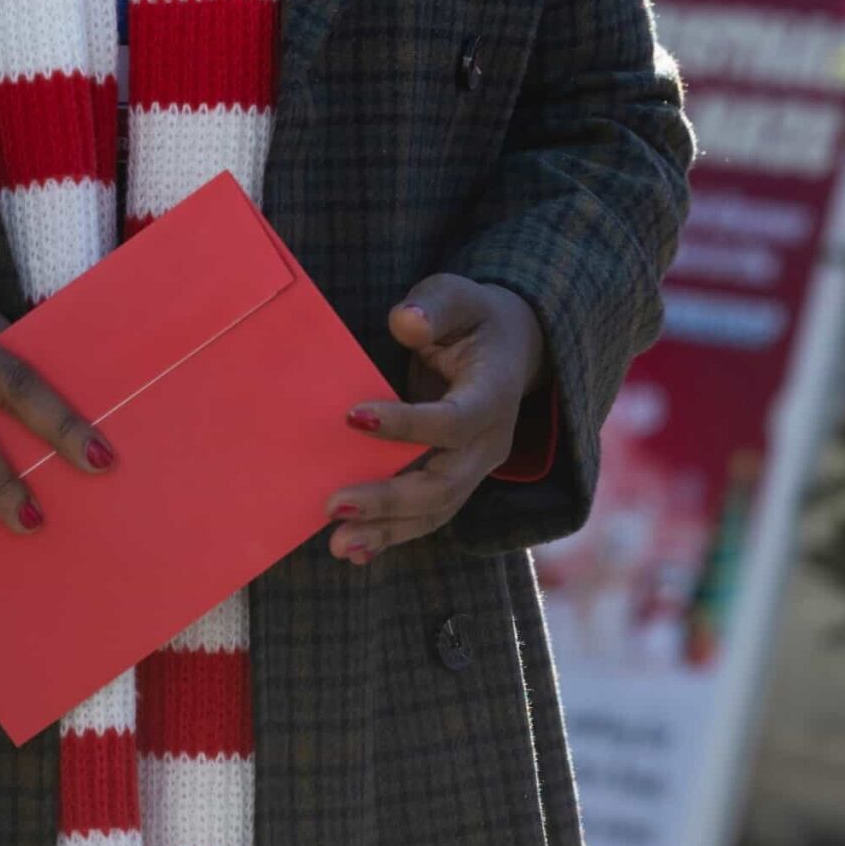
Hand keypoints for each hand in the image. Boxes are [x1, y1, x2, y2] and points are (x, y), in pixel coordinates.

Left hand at [324, 275, 546, 565]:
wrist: (509, 349)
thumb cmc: (472, 319)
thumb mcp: (456, 296)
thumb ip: (434, 306)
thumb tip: (406, 322)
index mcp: (493, 395)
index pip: (454, 421)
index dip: (408, 424)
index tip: (352, 414)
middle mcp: (489, 443)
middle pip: (445, 483)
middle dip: (390, 498)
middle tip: (334, 503)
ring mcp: (474, 469)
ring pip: (434, 511)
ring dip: (386, 530)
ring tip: (337, 545)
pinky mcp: (455, 481)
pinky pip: (425, 516)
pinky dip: (390, 535)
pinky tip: (352, 549)